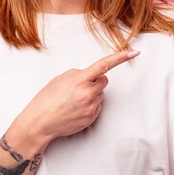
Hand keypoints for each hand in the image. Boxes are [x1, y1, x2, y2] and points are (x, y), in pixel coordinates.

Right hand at [17, 50, 139, 142]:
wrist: (40, 122)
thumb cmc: (47, 99)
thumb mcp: (61, 79)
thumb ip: (79, 74)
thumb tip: (91, 75)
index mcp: (79, 80)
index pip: (104, 65)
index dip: (120, 58)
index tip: (133, 52)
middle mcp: (88, 93)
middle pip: (104, 81)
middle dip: (95, 81)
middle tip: (80, 86)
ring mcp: (91, 107)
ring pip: (100, 94)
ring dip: (92, 94)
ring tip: (74, 100)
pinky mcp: (91, 118)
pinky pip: (97, 106)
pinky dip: (90, 105)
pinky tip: (76, 108)